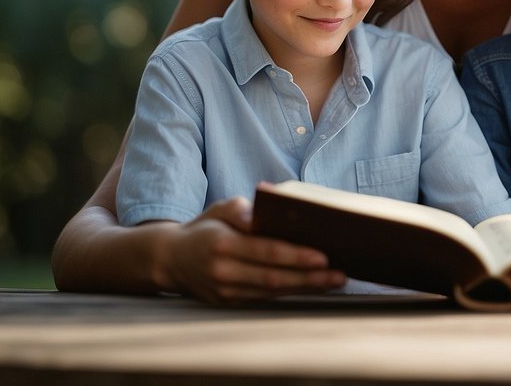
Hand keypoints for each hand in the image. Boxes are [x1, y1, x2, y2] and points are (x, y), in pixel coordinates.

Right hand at [158, 196, 345, 303]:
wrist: (171, 259)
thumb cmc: (205, 228)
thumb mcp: (219, 209)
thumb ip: (242, 210)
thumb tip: (264, 211)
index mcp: (222, 244)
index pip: (266, 252)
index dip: (296, 256)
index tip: (323, 256)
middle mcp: (223, 272)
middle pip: (273, 277)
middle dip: (310, 278)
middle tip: (339, 274)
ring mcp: (225, 292)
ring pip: (272, 292)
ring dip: (306, 288)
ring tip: (334, 281)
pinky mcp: (229, 302)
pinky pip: (265, 298)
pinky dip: (291, 292)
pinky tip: (313, 287)